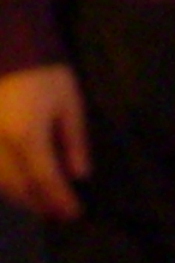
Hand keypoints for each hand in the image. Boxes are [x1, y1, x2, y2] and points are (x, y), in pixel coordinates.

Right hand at [0, 65, 87, 220]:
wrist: (7, 47)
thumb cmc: (44, 73)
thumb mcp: (69, 103)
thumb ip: (74, 141)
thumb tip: (79, 175)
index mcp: (26, 137)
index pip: (44, 180)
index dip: (59, 201)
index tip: (73, 215)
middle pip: (17, 187)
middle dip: (39, 204)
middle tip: (58, 215)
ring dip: (20, 197)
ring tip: (41, 205)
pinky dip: (4, 183)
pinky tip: (18, 186)